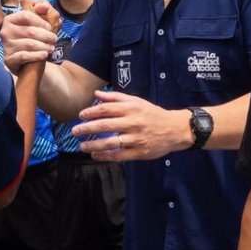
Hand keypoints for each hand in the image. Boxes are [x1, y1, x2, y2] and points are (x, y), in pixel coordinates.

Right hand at [0, 9, 56, 73]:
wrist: (26, 61)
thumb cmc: (31, 38)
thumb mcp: (37, 22)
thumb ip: (41, 10)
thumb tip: (44, 5)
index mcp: (10, 19)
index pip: (26, 15)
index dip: (40, 21)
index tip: (50, 27)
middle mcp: (5, 31)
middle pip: (29, 31)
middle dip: (46, 35)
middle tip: (54, 39)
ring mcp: (6, 46)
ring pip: (29, 44)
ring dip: (44, 46)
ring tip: (52, 47)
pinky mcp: (9, 59)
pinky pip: (24, 56)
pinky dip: (37, 55)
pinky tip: (44, 54)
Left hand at [74, 90, 191, 160]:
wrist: (175, 129)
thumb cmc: (152, 114)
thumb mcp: (137, 101)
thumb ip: (116, 98)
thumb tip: (97, 94)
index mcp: (131, 108)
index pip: (106, 109)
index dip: (91, 112)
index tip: (80, 116)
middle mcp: (133, 123)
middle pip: (105, 125)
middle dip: (87, 128)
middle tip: (75, 131)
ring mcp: (136, 139)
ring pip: (111, 142)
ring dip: (94, 145)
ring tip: (82, 146)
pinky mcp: (140, 152)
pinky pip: (119, 155)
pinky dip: (105, 156)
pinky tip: (95, 155)